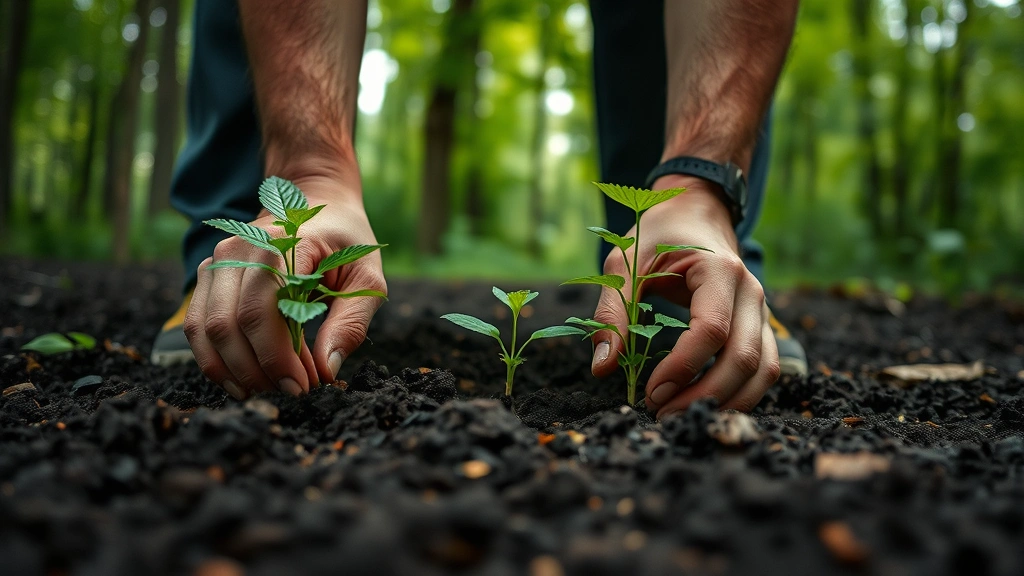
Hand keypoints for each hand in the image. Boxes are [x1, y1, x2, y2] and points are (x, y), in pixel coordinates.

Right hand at [184, 173, 385, 398]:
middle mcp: (240, 248)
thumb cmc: (346, 241)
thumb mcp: (367, 277)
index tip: (303, 387)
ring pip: (205, 328)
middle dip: (258, 370)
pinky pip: (197, 324)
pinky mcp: (209, 275)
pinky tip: (243, 379)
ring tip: (269, 389)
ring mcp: (218, 259)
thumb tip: (328, 369)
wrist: (314, 201)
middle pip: (229, 325)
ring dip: (234, 370)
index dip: (277, 358)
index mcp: (282, 244)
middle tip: (292, 391)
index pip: (263, 311)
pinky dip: (215, 359)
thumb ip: (351, 322)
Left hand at [589, 175, 779, 416]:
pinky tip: (703, 404)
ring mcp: (762, 310)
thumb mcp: (624, 263)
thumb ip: (611, 311)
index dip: (683, 367)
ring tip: (680, 417)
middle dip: (703, 395)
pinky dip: (739, 394)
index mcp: (719, 271)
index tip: (651, 392)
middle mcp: (751, 291)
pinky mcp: (761, 326)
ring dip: (726, 402)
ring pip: (762, 370)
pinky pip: (763, 368)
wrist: (695, 213)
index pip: (711, 330)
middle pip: (742, 358)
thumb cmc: (658, 236)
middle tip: (661, 414)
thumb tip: (602, 366)